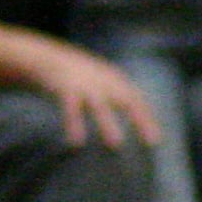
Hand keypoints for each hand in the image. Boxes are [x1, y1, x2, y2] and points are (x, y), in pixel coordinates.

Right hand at [28, 40, 160, 147]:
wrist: (45, 57)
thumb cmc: (76, 76)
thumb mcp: (99, 80)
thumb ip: (115, 95)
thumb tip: (131, 119)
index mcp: (114, 80)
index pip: (136, 99)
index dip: (148, 119)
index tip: (155, 141)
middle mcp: (103, 81)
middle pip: (127, 100)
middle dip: (140, 120)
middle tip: (151, 142)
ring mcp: (85, 85)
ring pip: (100, 106)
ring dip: (108, 124)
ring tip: (116, 144)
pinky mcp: (65, 89)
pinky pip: (71, 109)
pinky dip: (74, 124)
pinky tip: (76, 143)